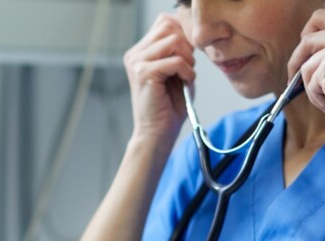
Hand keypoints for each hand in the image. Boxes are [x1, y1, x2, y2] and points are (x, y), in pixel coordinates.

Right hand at [124, 13, 195, 145]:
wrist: (157, 133)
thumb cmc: (168, 106)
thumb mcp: (176, 72)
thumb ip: (180, 51)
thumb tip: (189, 34)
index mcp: (140, 51)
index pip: (164, 22)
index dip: (182, 34)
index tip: (188, 56)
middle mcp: (135, 54)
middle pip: (169, 27)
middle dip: (186, 45)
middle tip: (188, 67)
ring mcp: (137, 62)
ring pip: (173, 40)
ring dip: (188, 58)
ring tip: (186, 75)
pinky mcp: (144, 73)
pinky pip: (176, 61)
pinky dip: (187, 71)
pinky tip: (186, 82)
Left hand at [287, 10, 324, 141]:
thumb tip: (308, 54)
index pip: (322, 17)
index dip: (308, 32)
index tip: (304, 49)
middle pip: (307, 39)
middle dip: (297, 60)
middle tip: (295, 77)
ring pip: (306, 66)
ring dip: (312, 87)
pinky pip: (309, 83)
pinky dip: (316, 98)